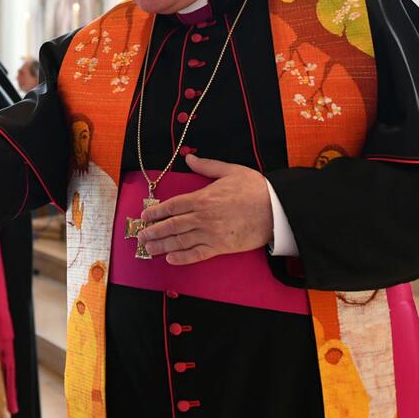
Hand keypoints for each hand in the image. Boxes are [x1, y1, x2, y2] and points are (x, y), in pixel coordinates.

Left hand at [138, 154, 273, 264]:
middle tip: (140, 235)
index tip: (144, 216)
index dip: (156, 211)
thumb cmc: (255, 189)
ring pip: (180, 241)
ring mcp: (211, 234)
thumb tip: (190, 158)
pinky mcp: (221, 247)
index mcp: (203, 198)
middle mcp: (203, 217)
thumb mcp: (230, 171)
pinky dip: (183, 257)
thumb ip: (207, 166)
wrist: (278, 209)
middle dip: (154, 231)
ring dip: (162, 245)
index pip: (172, 206)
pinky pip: (198, 254)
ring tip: (149, 248)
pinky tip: (170, 259)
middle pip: (172, 225)